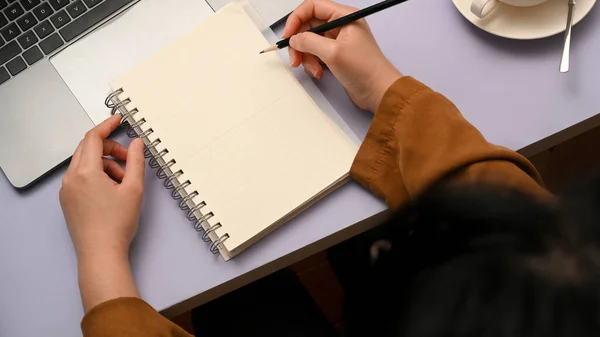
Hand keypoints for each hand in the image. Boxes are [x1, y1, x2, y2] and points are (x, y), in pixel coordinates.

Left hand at [59, 115, 144, 311]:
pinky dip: (97, 175)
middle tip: (129, 157)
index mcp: (85, 172)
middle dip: (110, 148)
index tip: (119, 120)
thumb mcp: (134, 189)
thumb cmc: (117, 225)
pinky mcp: (67, 200)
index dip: (107, 126)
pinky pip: (81, 177)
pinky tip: (112, 189)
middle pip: (88, 149)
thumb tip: (137, 144)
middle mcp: (71, 178)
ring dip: (105, 163)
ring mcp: (66, 190)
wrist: (101, 253)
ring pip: (85, 163)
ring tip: (124, 180)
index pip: (93, 138)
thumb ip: (136, 162)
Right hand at [283, 0, 401, 111]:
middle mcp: (340, 25)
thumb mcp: (333, 53)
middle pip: (308, 26)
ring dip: (306, 57)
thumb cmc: (363, 69)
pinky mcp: (336, 55)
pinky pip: (316, 54)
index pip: (312, 7)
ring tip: (314, 70)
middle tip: (295, 60)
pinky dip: (313, 63)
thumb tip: (293, 39)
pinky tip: (319, 73)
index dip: (296, 19)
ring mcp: (338, 41)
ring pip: (310, 42)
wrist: (379, 91)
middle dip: (300, 43)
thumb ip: (309, 42)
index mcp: (344, 16)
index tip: (288, 36)